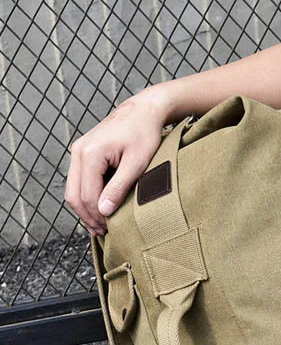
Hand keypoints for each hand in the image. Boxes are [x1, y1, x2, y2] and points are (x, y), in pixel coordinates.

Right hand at [64, 89, 170, 235]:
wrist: (143, 111)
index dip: (98, 216)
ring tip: (101, 225)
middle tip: (104, 233)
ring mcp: (78, 151)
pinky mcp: (84, 153)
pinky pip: (79, 181)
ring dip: (85, 209)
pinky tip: (100, 208)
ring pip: (73, 190)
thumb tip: (103, 211)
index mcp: (90, 154)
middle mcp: (79, 151)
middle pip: (74, 195)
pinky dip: (87, 197)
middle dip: (88, 216)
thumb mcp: (137, 164)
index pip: (88, 195)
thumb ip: (119, 188)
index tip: (112, 229)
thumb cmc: (144, 134)